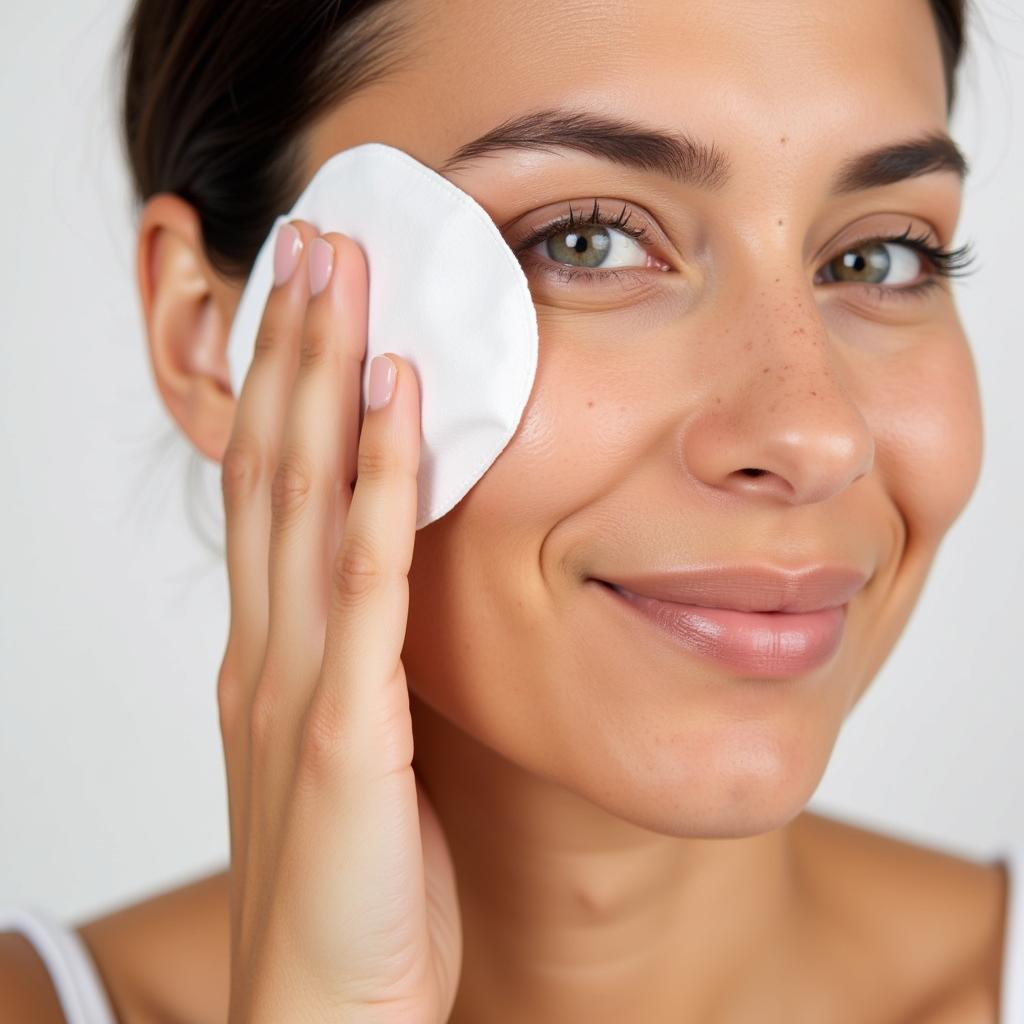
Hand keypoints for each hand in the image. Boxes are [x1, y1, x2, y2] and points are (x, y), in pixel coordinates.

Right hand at [216, 222, 461, 1023]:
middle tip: (317, 242)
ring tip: (339, 275)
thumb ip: (355, 673)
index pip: (273, 494)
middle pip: (276, 467)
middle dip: (292, 347)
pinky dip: (377, 482)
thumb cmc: (350, 895)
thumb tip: (387, 606)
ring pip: (304, 497)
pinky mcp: (343, 728)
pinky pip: (364, 581)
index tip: (309, 304)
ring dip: (322, 379)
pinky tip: (396, 403)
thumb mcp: (345, 758)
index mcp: (271, 657)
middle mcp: (268, 649)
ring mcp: (297, 682)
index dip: (284, 392)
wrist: (319, 1019)